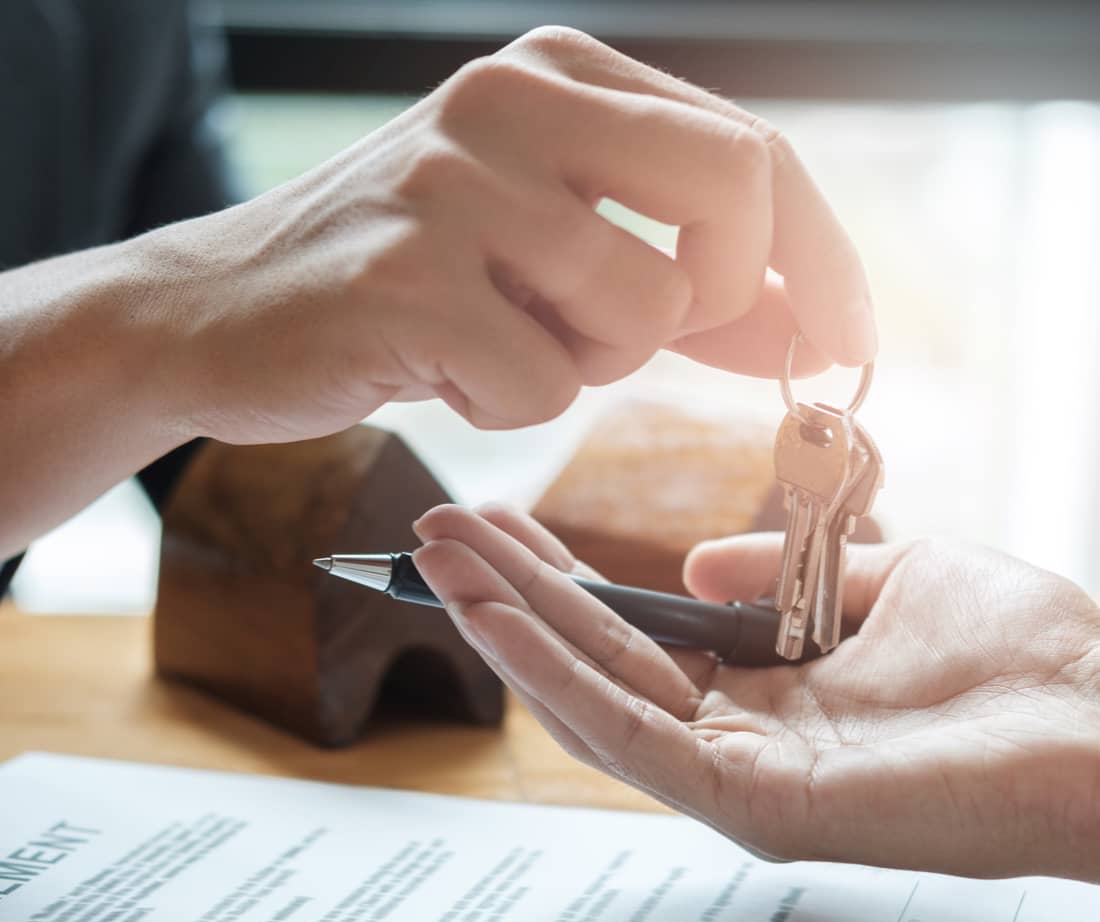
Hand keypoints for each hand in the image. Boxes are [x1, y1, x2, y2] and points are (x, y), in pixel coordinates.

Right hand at [153, 25, 873, 440]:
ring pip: (640, 308)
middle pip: (733, 189)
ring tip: (498, 343)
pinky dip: (506, 405)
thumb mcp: (546, 252)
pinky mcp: (405, 278)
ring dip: (587, 364)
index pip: (754, 150)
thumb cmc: (400, 285)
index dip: (821, 258)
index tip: (851, 345)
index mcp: (560, 75)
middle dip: (721, 298)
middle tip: (639, 340)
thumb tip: (805, 327)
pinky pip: (542, 387)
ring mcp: (454, 181)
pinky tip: (436, 368)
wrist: (218, 313)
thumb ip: (676, 274)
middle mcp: (512, 99)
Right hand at [411, 503, 1099, 882]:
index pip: (634, 637)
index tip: (498, 525)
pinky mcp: (750, 807)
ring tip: (439, 566)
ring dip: (511, 630)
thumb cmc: (1023, 655)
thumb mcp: (893, 578)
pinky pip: (631, 736)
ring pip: (594, 702)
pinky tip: (495, 619)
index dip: (560, 580)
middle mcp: (738, 741)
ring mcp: (737, 781)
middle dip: (510, 596)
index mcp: (767, 694)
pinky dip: (554, 676)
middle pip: (597, 664)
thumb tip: (695, 566)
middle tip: (432, 533)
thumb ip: (785, 573)